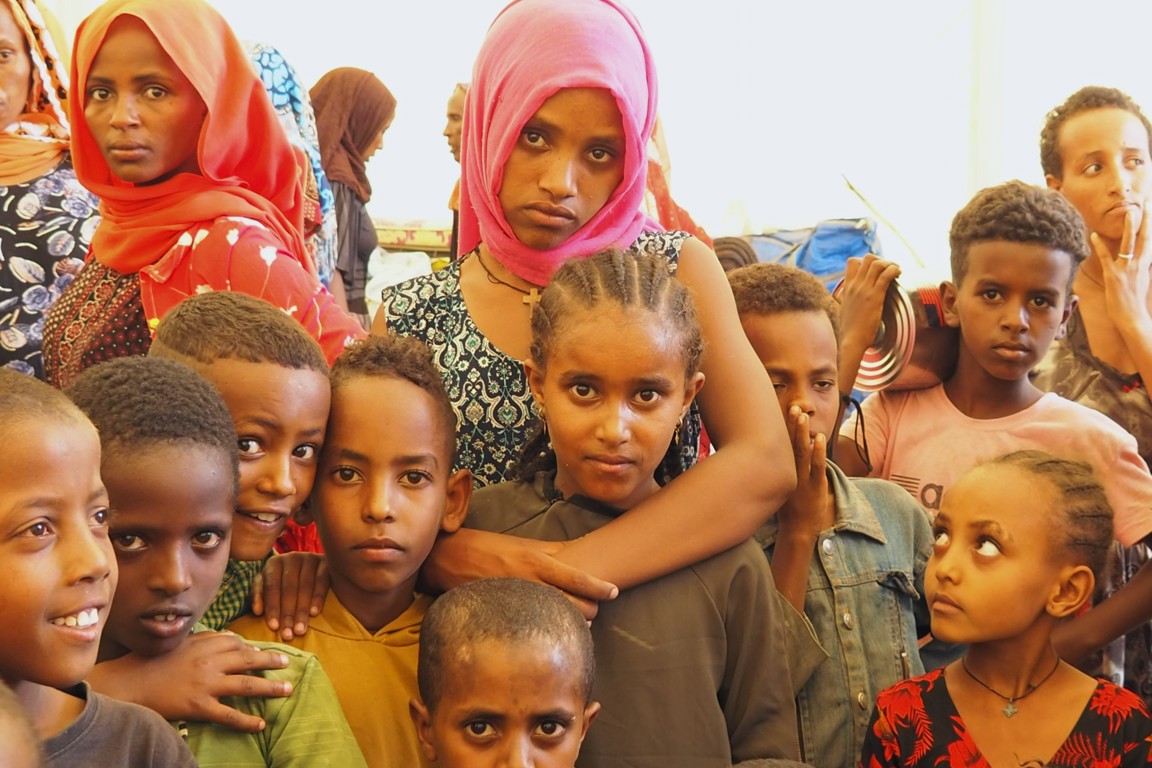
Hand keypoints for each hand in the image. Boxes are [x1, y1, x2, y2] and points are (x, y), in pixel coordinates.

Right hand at [90, 632, 290, 731]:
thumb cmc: (151, 661)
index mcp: (204, 645)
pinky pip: (228, 715)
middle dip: (270, 661)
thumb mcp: (179, 642)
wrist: (128, 682)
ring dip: (269, 688)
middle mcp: (209, 662)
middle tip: (287, 663)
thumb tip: (228, 636)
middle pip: (248, 660)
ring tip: (287, 690)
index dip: (251, 648)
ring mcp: (205, 685)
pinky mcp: (198, 706)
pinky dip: (246, 721)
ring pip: (245, 685)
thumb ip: (205, 638)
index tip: (262, 652)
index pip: (236, 643)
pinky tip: (260, 724)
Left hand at [252, 552, 328, 640]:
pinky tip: (314, 613)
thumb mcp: (270, 587)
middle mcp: (291, 558)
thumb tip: (257, 611)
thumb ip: (261, 597)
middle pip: (288, 588)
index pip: (271, 587)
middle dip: (287, 614)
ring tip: (300, 629)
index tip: (273, 627)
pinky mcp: (325, 562)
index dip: (272, 607)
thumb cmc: (286, 583)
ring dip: (302, 610)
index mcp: (274, 563)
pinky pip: (322, 581)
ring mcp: (309, 558)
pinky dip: (318, 598)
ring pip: (305, 587)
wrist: (313, 569)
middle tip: (288, 634)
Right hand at [422, 528, 617, 619]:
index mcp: (536, 561)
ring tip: (576, 622)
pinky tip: (552, 631)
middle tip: (594, 609)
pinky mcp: (504, 617)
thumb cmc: (489, 548)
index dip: (599, 587)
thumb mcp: (523, 543)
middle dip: (590, 610)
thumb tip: (580, 551)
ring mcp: (517, 602)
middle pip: (574, 605)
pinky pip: (534, 629)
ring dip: (572, 623)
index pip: (577, 578)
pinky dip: (548, 631)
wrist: (449, 559)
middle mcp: (529, 582)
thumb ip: (553, 551)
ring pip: (557, 620)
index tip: (614, 592)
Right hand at [777, 405, 830, 537]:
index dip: (783, 430)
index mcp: (781, 473)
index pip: (781, 447)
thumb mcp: (779, 489)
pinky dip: (818, 452)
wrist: (797, 530)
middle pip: (790, 445)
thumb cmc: (787, 510)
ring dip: (802, 434)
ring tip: (802, 417)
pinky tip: (819, 439)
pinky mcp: (816, 487)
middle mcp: (790, 473)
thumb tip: (776, 457)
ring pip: (802, 453)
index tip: (780, 413)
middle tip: (792, 408)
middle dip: (792, 426)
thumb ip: (779, 473)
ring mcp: (803, 479)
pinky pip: (817, 467)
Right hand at [838, 254, 900, 342]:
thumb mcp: (845, 309)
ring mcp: (864, 290)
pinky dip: (894, 270)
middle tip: (890, 268)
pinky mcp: (875, 296)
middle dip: (882, 260)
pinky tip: (898, 274)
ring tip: (896, 270)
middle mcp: (855, 285)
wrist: (851, 339)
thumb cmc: (850, 329)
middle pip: (867, 258)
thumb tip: (853, 299)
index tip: (876, 268)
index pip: (852, 262)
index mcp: (847, 287)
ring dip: (890, 264)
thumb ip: (849, 300)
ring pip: (877, 263)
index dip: (866, 261)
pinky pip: (886, 275)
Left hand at [1092, 202, 1151, 332]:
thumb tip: (1143, 258)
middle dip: (1147, 219)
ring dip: (1129, 227)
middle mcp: (1139, 264)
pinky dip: (1099, 245)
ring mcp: (1127, 268)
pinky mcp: (1113, 275)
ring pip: (1129, 243)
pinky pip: (1106, 257)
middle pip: (1145, 237)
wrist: (1133, 317)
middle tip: (1148, 203)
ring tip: (1128, 212)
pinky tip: (1093, 235)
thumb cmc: (1135, 301)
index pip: (1151, 241)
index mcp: (1146, 264)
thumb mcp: (1143, 280)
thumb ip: (1142, 267)